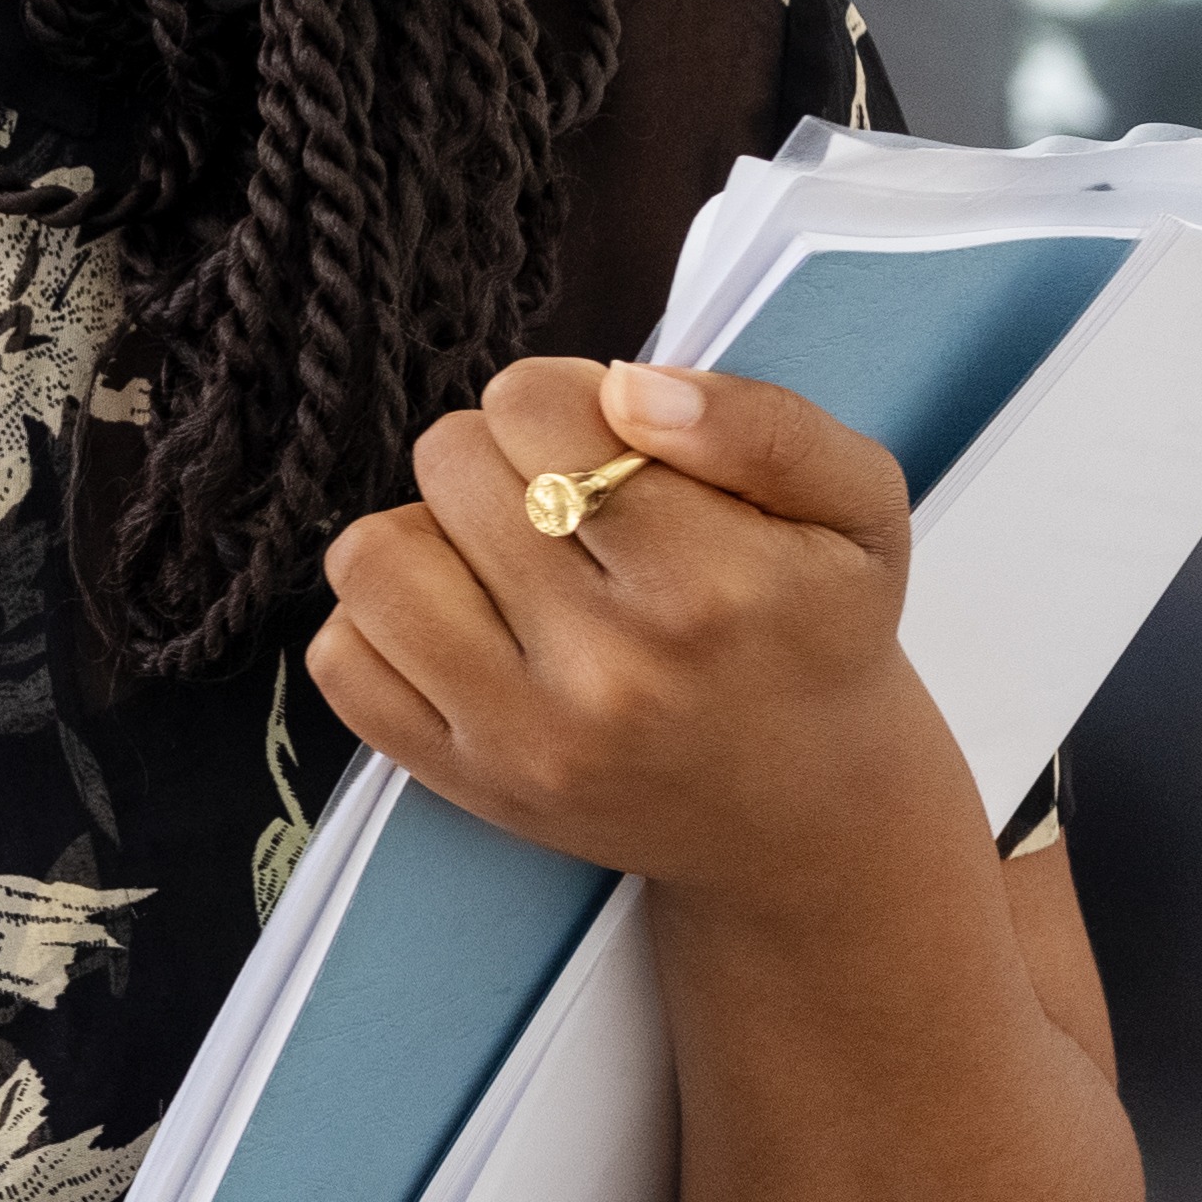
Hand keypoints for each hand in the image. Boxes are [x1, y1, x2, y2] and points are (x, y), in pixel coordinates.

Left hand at [303, 356, 975, 892]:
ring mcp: (525, 735)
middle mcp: (612, 669)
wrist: (804, 812)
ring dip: (430, 533)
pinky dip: (387, 623)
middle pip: (450, 461)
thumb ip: (763, 423)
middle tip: (566, 507)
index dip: (559, 398)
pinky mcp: (465, 779)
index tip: (605, 443)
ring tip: (503, 558)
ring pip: (375, 555)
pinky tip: (468, 624)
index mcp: (711, 584)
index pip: (533, 406)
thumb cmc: (818, 633)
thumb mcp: (859, 508)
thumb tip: (626, 389)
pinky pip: (342, 658)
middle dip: (501, 458)